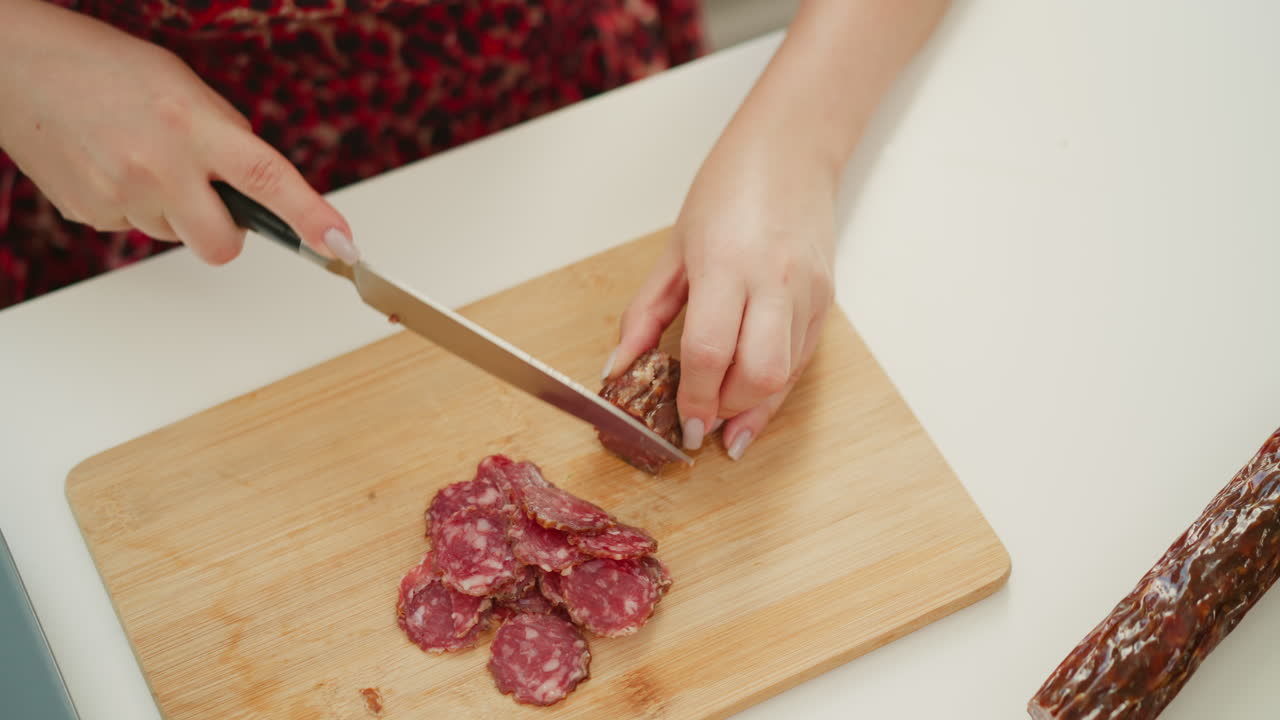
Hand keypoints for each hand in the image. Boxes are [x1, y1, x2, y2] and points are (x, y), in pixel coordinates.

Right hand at [0, 1, 355, 264]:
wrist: (16, 66)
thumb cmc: (105, 68)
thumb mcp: (184, 88)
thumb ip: (227, 137)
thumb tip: (260, 187)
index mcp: (193, 126)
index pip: (267, 180)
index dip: (309, 217)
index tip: (341, 244)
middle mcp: (158, 166)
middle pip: (221, 245)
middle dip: (226, 234)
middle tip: (211, 198)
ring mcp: (119, 196)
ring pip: (175, 236)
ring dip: (173, 210)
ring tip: (142, 158)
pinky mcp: (90, 215)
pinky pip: (135, 230)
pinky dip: (135, 206)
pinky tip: (113, 165)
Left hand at [606, 132, 835, 460]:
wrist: (792, 148)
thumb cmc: (727, 190)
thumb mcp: (673, 251)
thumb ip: (645, 315)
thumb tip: (618, 367)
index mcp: (726, 264)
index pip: (710, 352)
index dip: (694, 399)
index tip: (681, 424)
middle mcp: (774, 281)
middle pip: (757, 374)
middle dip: (726, 408)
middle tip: (701, 419)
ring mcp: (806, 293)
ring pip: (786, 375)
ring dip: (753, 406)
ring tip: (725, 419)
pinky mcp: (826, 299)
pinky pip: (802, 360)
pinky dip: (775, 387)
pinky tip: (752, 401)